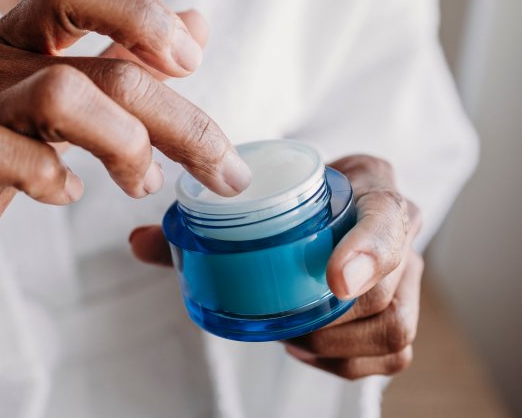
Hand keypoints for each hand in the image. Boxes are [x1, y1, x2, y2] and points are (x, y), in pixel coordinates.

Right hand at [0, 0, 251, 268]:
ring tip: (142, 182)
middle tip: (221, 167)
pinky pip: (3, 156)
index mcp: (21, 38)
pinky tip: (69, 195)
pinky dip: (53, 180)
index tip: (190, 62)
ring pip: (59, 99)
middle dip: (180, 120)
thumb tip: (194, 25)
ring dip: (124, 145)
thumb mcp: (55, 86)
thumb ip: (122, 57)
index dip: (141, 13)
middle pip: (104, 70)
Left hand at [129, 155, 423, 379]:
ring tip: (292, 338)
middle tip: (285, 323)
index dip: (368, 250)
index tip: (332, 280)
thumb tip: (136, 243)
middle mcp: (400, 223)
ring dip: (337, 344)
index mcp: (369, 182)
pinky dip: (347, 362)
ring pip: (394, 327)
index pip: (387, 216)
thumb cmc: (287, 190)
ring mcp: (406, 269)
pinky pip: (392, 352)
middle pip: (387, 286)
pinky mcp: (401, 304)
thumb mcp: (253, 190)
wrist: (327, 190)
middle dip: (333, 318)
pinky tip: (306, 348)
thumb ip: (197, 220)